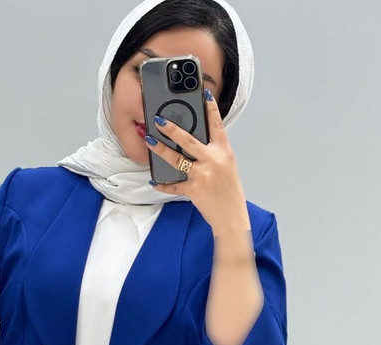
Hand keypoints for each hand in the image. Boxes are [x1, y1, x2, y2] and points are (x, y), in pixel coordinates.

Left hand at [144, 89, 249, 232]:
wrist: (231, 214)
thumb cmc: (229, 190)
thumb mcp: (226, 165)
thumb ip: (213, 152)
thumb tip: (195, 141)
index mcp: (224, 151)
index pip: (217, 125)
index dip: (211, 108)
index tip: (204, 93)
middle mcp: (213, 160)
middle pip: (189, 140)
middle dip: (172, 128)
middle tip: (159, 120)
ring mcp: (202, 175)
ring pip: (176, 159)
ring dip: (160, 150)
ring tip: (149, 141)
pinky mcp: (193, 189)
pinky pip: (174, 185)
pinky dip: (163, 184)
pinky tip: (155, 181)